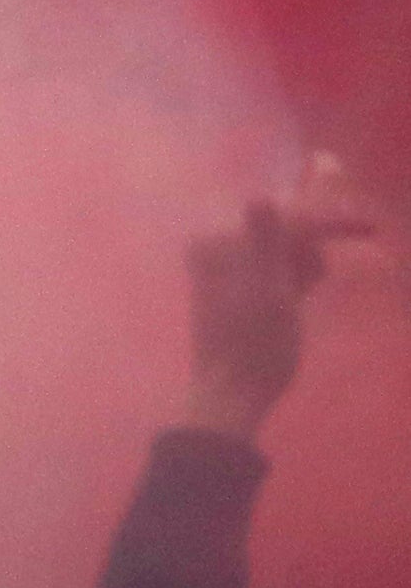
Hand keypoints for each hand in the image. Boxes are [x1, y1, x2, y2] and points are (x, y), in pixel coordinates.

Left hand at [185, 163, 373, 439]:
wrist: (233, 392)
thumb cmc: (254, 344)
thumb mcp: (268, 292)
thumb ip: (266, 242)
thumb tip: (260, 195)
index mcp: (217, 243)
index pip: (283, 220)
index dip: (329, 223)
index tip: (371, 229)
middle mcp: (215, 247)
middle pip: (285, 233)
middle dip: (308, 257)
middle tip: (300, 293)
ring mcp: (227, 266)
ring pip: (286, 251)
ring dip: (304, 270)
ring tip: (297, 300)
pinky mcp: (240, 285)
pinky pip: (279, 268)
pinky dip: (296, 279)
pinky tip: (297, 298)